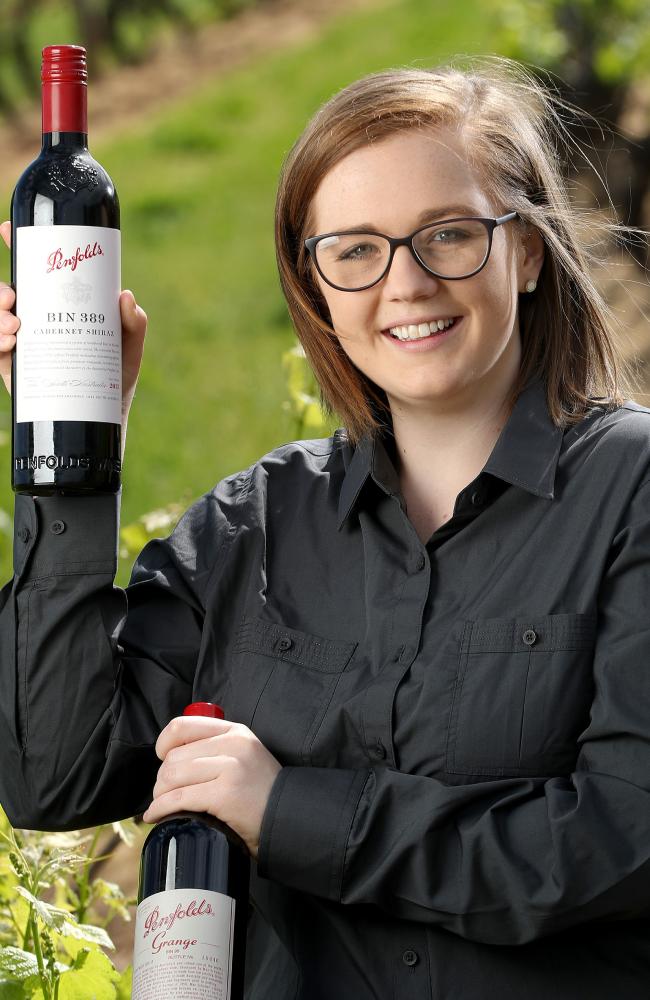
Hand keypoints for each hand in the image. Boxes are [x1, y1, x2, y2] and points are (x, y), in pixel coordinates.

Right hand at [0, 222, 146, 450]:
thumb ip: (134, 324)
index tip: (7, 228)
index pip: (34, 271)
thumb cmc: (116, 378)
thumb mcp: (129, 348)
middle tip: (13, 297)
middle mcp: (36, 322)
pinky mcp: (16, 372)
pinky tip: (8, 344)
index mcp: (58, 307)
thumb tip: (126, 296)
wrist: (107, 420)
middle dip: (0, 290)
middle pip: (7, 294)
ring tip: (14, 327)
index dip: (17, 244)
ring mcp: (24, 345)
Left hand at [142, 716, 282, 860]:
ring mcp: (230, 769)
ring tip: (162, 805)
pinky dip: (160, 809)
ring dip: (159, 796)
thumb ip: (216, 748)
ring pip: (171, 777)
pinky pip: (178, 799)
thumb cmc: (260, 792)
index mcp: (234, 731)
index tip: (162, 759)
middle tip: (165, 794)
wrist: (289, 817)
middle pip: (173, 757)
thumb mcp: (244, 755)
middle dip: (161, 780)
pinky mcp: (225, 795)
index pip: (182, 726)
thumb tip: (171, 756)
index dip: (164, 744)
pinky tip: (156, 816)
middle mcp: (233, 745)